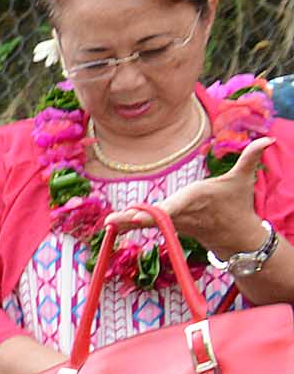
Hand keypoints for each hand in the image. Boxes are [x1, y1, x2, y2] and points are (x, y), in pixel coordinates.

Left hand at [111, 136, 275, 256]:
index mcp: (196, 200)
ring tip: (107, 222)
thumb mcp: (243, 179)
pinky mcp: (168, 225)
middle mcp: (182, 213)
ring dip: (127, 222)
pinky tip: (111, 224)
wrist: (234, 234)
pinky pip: (146, 225)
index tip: (144, 214)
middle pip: (156, 216)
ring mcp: (173, 222)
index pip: (178, 205)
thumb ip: (250, 158)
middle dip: (136, 218)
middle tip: (113, 220)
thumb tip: (267, 139)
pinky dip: (129, 224)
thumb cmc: (236, 202)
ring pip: (148, 222)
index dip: (161, 211)